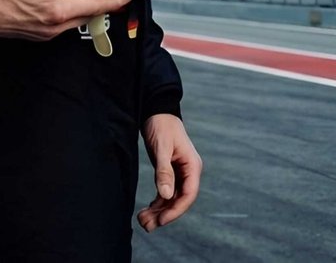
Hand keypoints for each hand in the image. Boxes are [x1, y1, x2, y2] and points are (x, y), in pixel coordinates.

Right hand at [0, 0, 126, 40]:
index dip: (113, 1)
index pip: (94, 7)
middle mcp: (54, 27)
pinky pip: (60, 24)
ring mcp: (45, 33)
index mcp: (56, 12)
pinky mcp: (36, 33)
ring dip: (82, 8)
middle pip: (87, 15)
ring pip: (73, 20)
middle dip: (99, 4)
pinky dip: (66, 12)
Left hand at [137, 113, 200, 232]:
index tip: (161, 220)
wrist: (156, 110)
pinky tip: (147, 210)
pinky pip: (166, 192)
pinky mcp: (170, 171)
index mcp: (192, 166)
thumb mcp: (161, 148)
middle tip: (146, 225)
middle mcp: (188, 171)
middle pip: (179, 200)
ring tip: (142, 221)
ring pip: (172, 198)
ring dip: (159, 211)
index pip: (188, 194)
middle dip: (164, 214)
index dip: (175, 210)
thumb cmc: (161, 126)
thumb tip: (166, 196)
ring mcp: (180, 172)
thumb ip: (164, 172)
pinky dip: (157, 202)